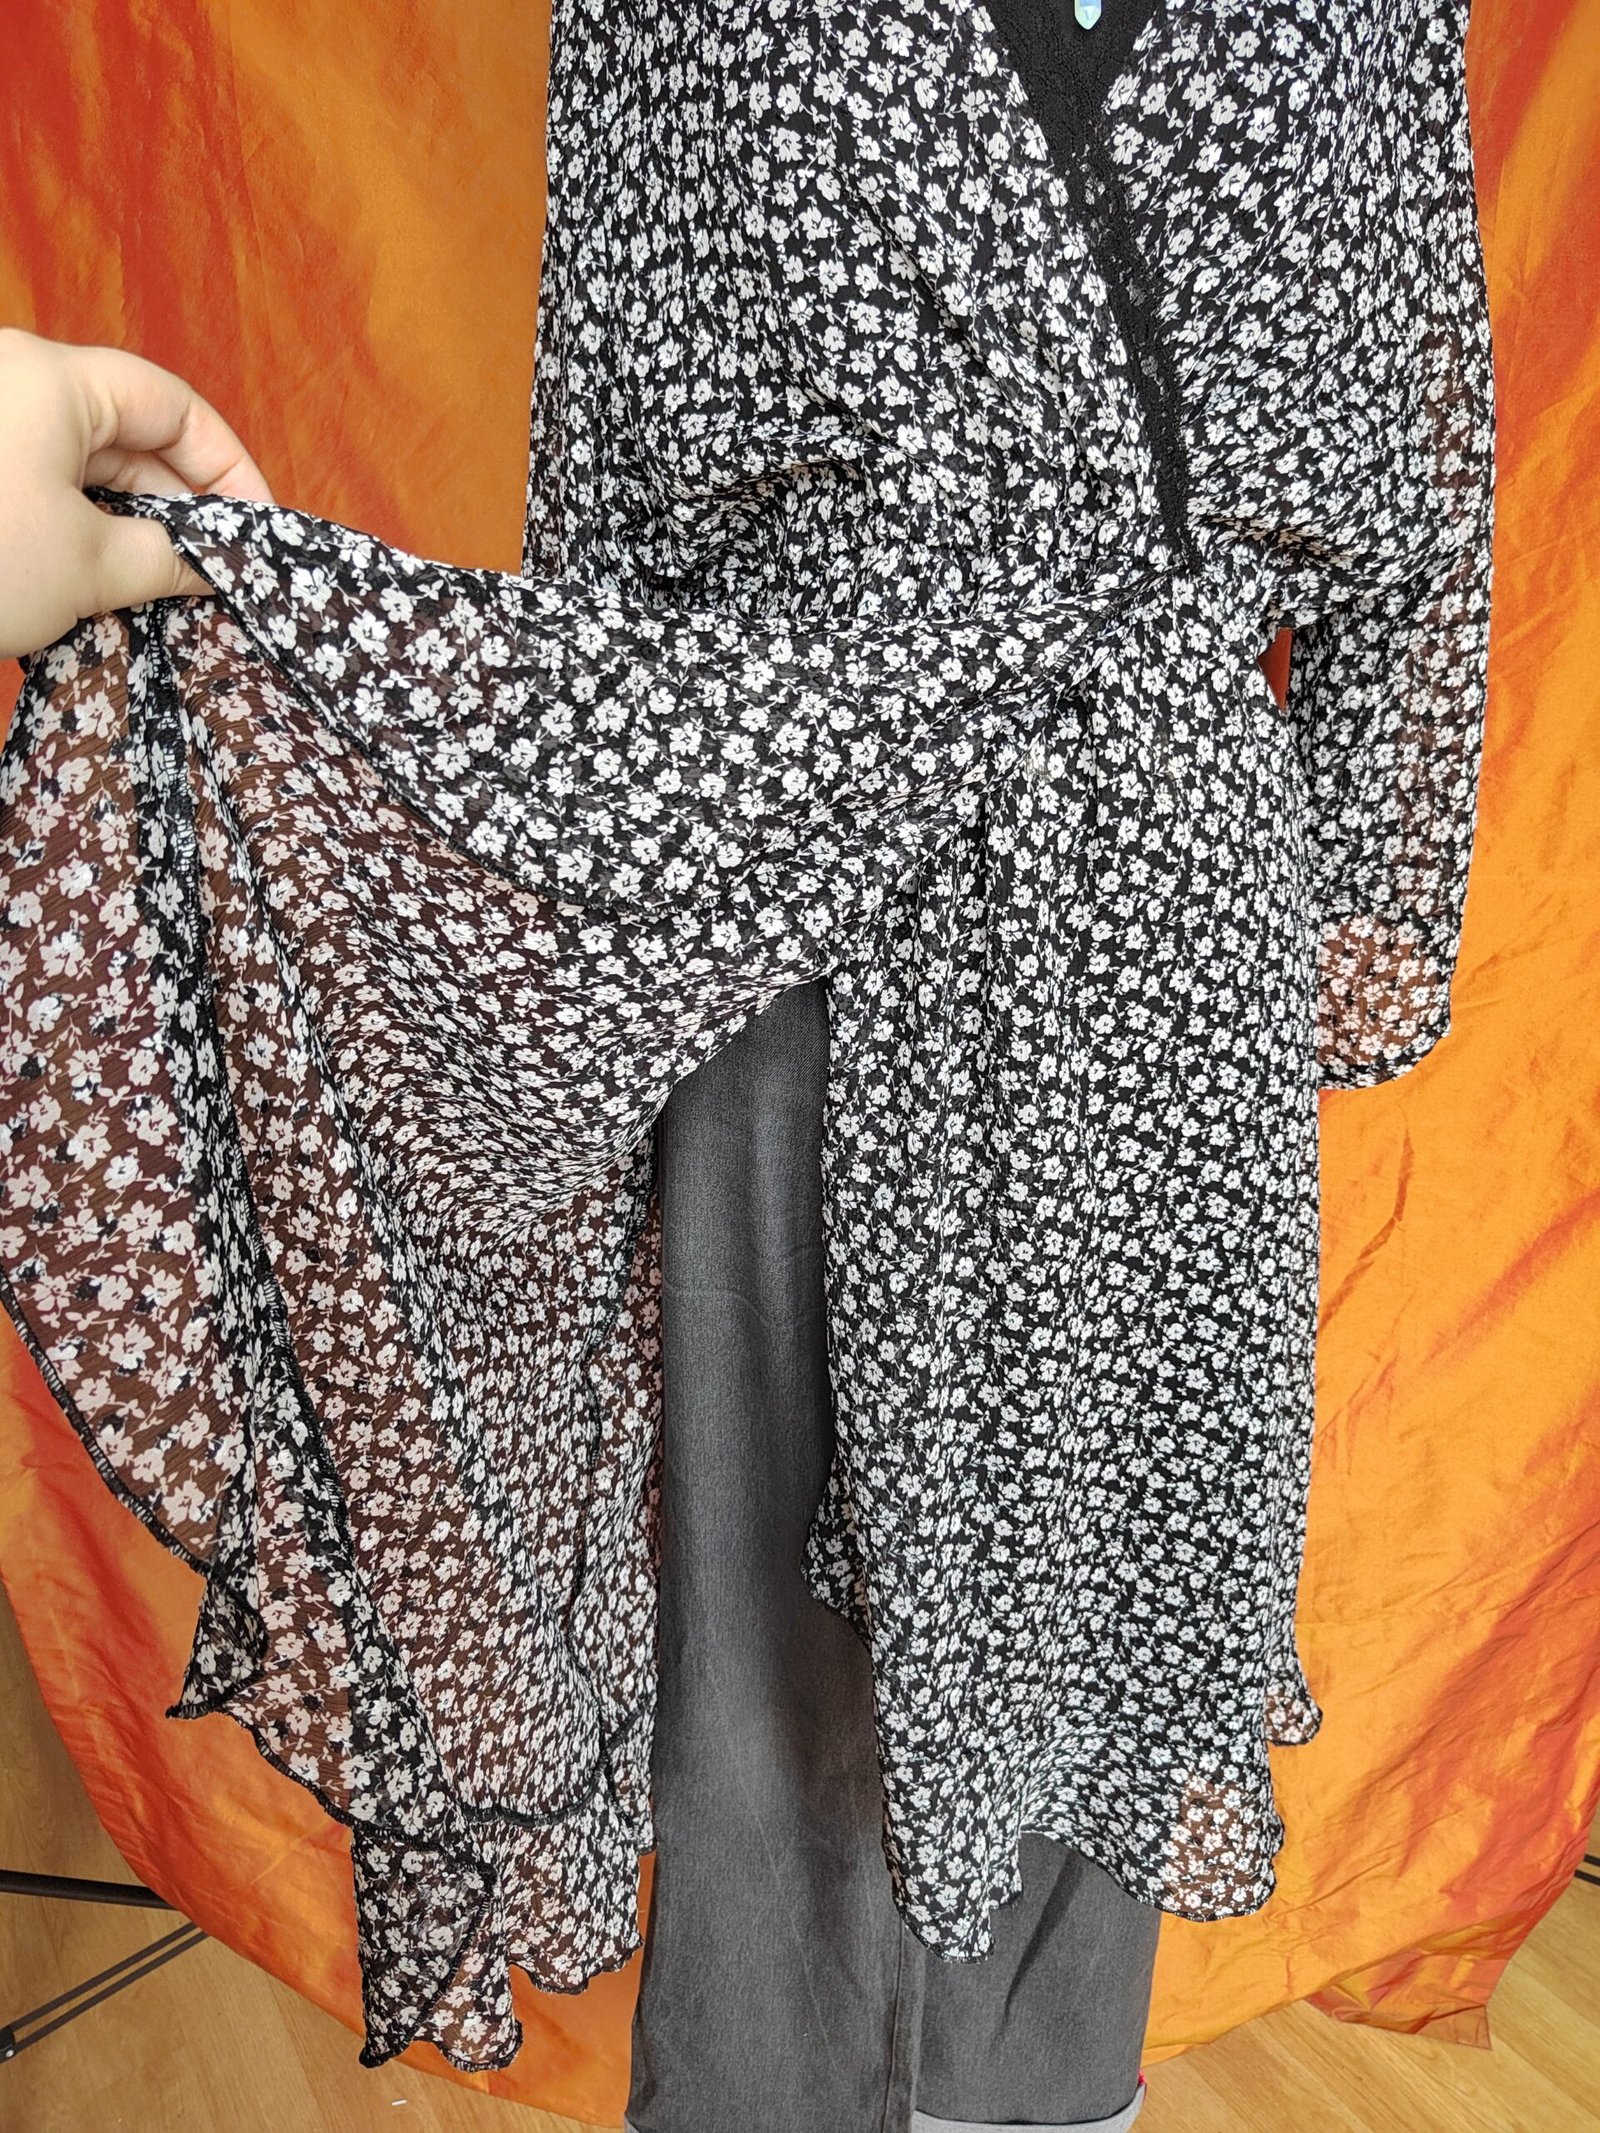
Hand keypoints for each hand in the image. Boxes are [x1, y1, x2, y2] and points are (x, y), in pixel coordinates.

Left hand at [0, 326, 273, 661]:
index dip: (228, 467)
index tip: (258, 529)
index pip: (172, 406)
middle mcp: (16, 391)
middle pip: (131, 439)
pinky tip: (107, 595)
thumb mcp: (87, 566)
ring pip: (87, 474)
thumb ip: (168, 560)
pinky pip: (45, 497)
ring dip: (133, 534)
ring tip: (166, 596)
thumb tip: (216, 568)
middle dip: (181, 510)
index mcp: (52, 380)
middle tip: (220, 577)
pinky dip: (83, 541)